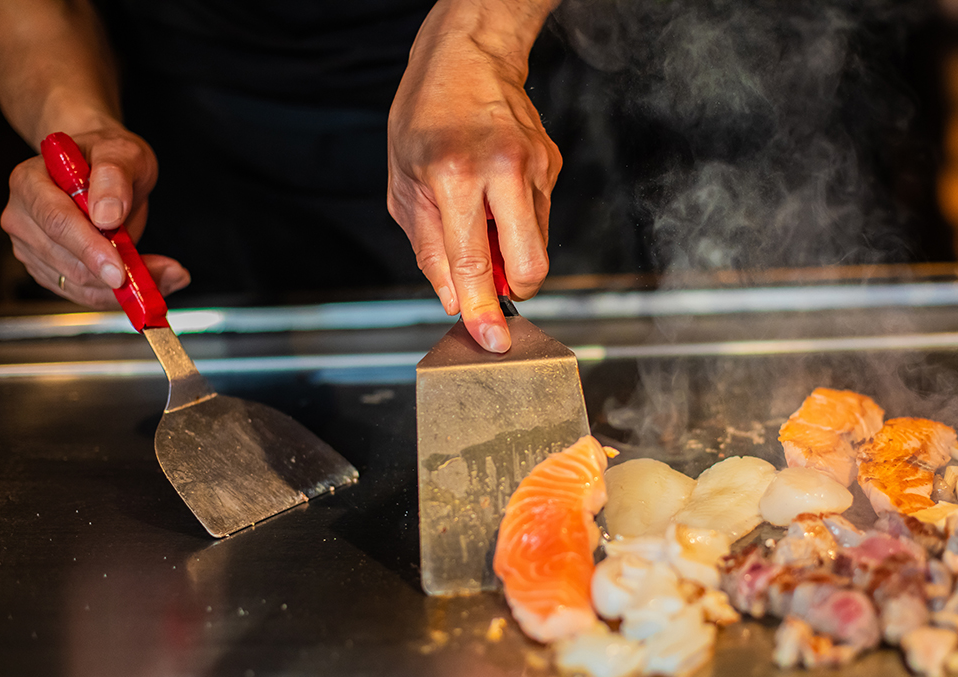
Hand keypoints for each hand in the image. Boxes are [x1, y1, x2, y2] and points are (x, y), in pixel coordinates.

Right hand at [1, 126, 189, 306]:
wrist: (102, 169)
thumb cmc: (106, 156)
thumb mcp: (121, 151)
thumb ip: (113, 177)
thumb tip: (106, 215)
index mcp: (30, 182)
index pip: (57, 222)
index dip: (90, 249)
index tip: (120, 271)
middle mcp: (23, 218)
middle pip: (69, 263)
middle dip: (120, 274)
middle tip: (169, 273)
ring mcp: (32, 247)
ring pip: (79, 285)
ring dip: (126, 289)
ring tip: (167, 274)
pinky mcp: (49, 269)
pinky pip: (85, 293)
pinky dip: (119, 295)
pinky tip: (147, 280)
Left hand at [388, 3, 560, 352]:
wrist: (469, 55)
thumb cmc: (426, 114)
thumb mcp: (405, 184)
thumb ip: (430, 249)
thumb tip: (453, 298)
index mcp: (456, 175)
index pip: (473, 263)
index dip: (481, 309)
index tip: (490, 340)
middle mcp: (502, 171)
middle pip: (528, 265)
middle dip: (512, 288)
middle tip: (490, 282)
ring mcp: (535, 167)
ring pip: (537, 245)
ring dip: (511, 253)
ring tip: (481, 222)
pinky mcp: (553, 165)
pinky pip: (539, 218)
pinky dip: (517, 225)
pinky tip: (496, 199)